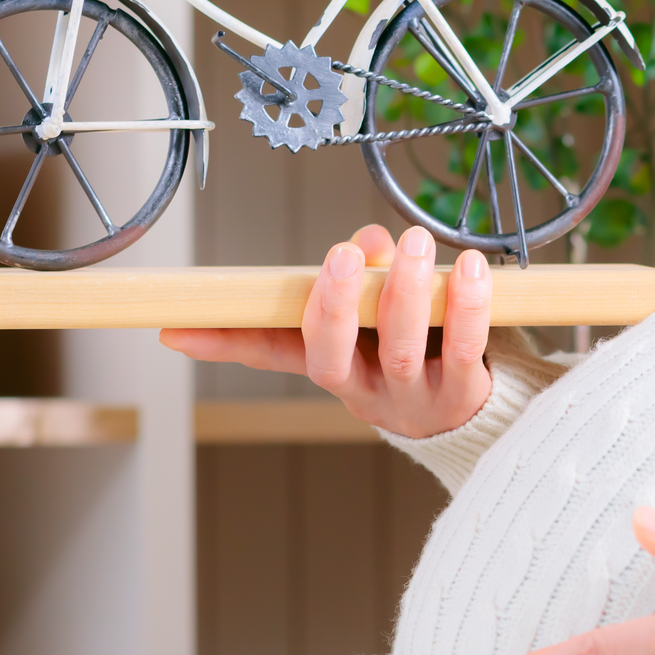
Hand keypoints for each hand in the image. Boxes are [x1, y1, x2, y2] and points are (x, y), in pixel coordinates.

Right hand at [160, 223, 493, 438]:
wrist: (477, 411)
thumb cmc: (420, 348)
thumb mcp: (381, 312)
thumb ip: (368, 275)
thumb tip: (369, 243)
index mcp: (333, 366)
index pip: (270, 353)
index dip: (224, 342)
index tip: (177, 327)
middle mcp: (363, 390)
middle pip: (330, 355)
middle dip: (331, 303)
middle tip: (340, 254)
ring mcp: (413, 398)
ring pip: (399, 350)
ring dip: (403, 290)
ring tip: (412, 242)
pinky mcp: (464, 396)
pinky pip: (465, 349)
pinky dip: (467, 305)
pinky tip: (469, 269)